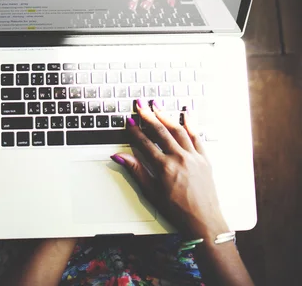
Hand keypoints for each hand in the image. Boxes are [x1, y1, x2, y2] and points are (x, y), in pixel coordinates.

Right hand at [112, 101, 228, 240]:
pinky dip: (191, 124)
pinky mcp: (205, 158)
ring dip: (166, 116)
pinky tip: (186, 114)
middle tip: (141, 105)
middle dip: (148, 116)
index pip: (145, 143)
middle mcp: (180, 158)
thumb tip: (120, 157)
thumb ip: (136, 171)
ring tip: (157, 106)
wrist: (203, 221)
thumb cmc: (178, 211)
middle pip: (161, 131)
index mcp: (165, 167)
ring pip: (178, 130)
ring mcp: (194, 157)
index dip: (134, 131)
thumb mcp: (152, 193)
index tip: (128, 121)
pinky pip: (197, 136)